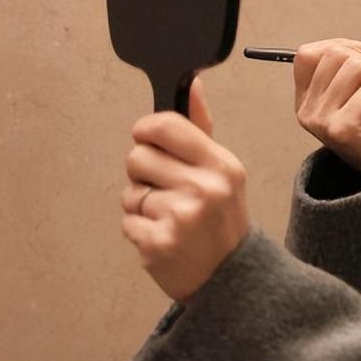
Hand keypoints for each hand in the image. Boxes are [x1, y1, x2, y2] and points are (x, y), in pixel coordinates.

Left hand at [121, 77, 250, 303]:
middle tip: (165, 189)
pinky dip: (139, 230)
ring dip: (141, 205)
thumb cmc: (222, 218)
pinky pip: (127, 221)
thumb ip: (200, 128)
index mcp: (221, 164)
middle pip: (137, 157)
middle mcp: (203, 188)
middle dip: (143, 172)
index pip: (165, 126)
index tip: (150, 142)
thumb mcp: (223, 170)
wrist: (233, 277)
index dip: (147, 131)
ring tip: (168, 218)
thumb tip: (192, 83)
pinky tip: (163, 236)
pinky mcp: (157, 244)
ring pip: (130, 192)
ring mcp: (180, 217)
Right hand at [292, 38, 360, 180]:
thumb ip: (345, 72)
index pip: (306, 54)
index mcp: (305, 101)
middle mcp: (307, 112)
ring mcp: (322, 121)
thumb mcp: (354, 96)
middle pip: (334, 55)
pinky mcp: (344, 130)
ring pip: (355, 68)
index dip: (338, 45)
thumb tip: (357, 48)